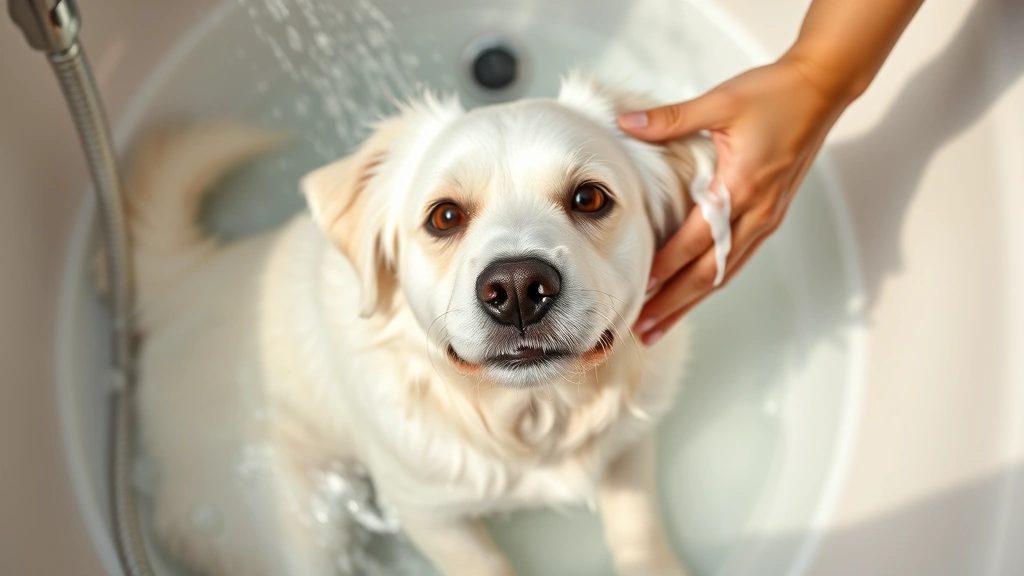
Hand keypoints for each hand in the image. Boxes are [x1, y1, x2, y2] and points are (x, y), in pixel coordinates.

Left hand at [621, 54, 853, 344]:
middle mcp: (758, 212)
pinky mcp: (771, 216)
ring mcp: (767, 218)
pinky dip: (711, 283)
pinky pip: (737, 260)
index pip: (696, 238)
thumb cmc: (773, 93)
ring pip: (724, 274)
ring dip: (690, 302)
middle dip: (674, 304)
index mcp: (742, 187)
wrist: (821, 89)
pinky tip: (693, 296)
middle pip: (709, 272)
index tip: (640, 288)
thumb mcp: (720, 101)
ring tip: (659, 325)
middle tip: (642, 330)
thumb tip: (626, 123)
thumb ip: (670, 118)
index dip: (667, 266)